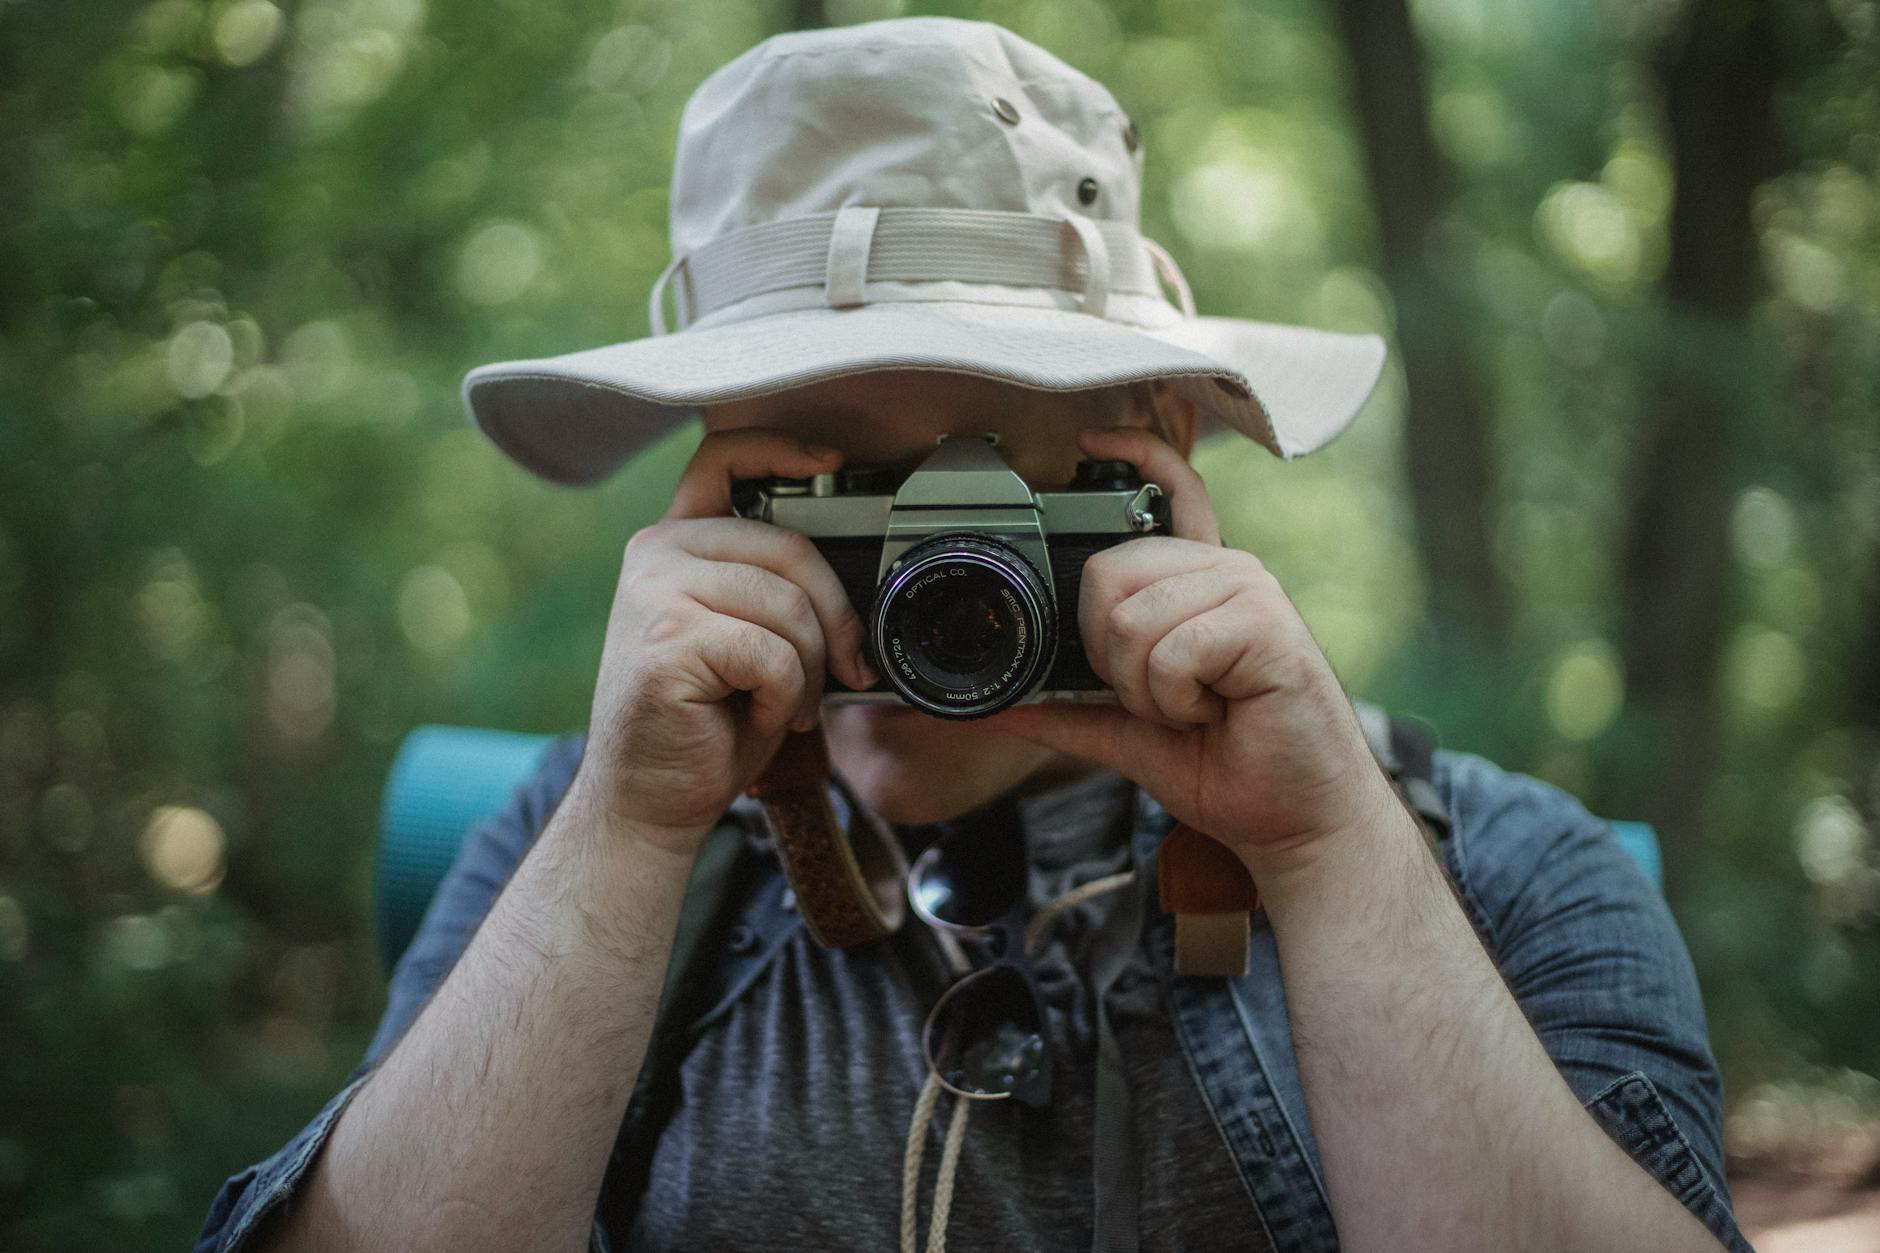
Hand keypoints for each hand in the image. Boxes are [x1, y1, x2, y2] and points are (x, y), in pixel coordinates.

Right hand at [570, 429, 876, 857]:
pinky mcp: (668, 642)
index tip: (831, 462)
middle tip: (845, 670)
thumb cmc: (706, 723)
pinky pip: (773, 653)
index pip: (721, 460)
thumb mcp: (746, 637)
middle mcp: (656, 555)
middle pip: (789, 547)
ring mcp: (654, 594)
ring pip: (788, 606)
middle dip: (837, 617)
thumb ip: (776, 588)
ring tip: (787, 703)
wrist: (649, 799)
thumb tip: (859, 572)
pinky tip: (761, 716)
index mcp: (673, 543)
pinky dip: (786, 695)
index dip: (781, 450)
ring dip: (811, 669)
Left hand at [983, 427, 1401, 875]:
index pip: (1172, 492)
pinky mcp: (1265, 622)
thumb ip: (1069, 712)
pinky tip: (1218, 711)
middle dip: (1110, 656)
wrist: (1295, 819)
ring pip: (1131, 619)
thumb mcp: (1131, 735)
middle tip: (1164, 698)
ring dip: (1147, 690)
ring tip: (1198, 708)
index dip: (1133, 456)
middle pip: (1107, 572)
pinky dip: (1176, 700)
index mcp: (1199, 585)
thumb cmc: (1229, 768)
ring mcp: (1249, 590)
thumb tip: (995, 710)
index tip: (1089, 441)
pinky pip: (1170, 651)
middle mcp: (1225, 572)